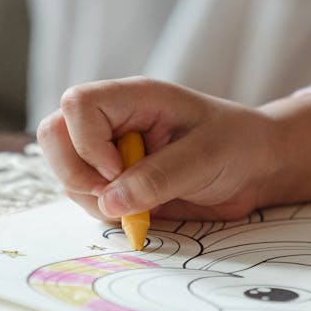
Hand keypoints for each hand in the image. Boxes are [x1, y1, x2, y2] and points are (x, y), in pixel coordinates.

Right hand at [37, 78, 310, 220]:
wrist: (257, 168)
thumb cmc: (239, 145)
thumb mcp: (206, 157)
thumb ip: (159, 177)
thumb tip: (108, 202)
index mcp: (135, 98)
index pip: (78, 104)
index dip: (88, 142)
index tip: (120, 170)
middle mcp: (114, 121)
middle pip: (54, 134)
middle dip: (75, 172)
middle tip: (113, 197)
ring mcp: (109, 151)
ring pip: (64, 172)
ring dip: (89, 197)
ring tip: (139, 205)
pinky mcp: (114, 181)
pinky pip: (84, 197)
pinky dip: (103, 212)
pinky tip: (140, 212)